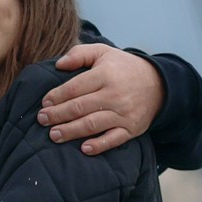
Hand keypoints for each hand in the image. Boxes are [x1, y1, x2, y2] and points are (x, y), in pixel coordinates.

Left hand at [41, 44, 163, 155]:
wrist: (159, 84)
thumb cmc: (123, 67)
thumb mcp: (103, 52)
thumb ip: (79, 54)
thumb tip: (58, 64)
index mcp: (105, 75)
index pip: (75, 87)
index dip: (57, 96)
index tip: (44, 103)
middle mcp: (114, 95)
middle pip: (80, 107)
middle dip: (58, 115)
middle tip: (42, 120)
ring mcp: (124, 113)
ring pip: (93, 124)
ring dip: (71, 131)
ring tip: (53, 135)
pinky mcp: (132, 128)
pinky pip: (114, 139)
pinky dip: (99, 145)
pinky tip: (84, 149)